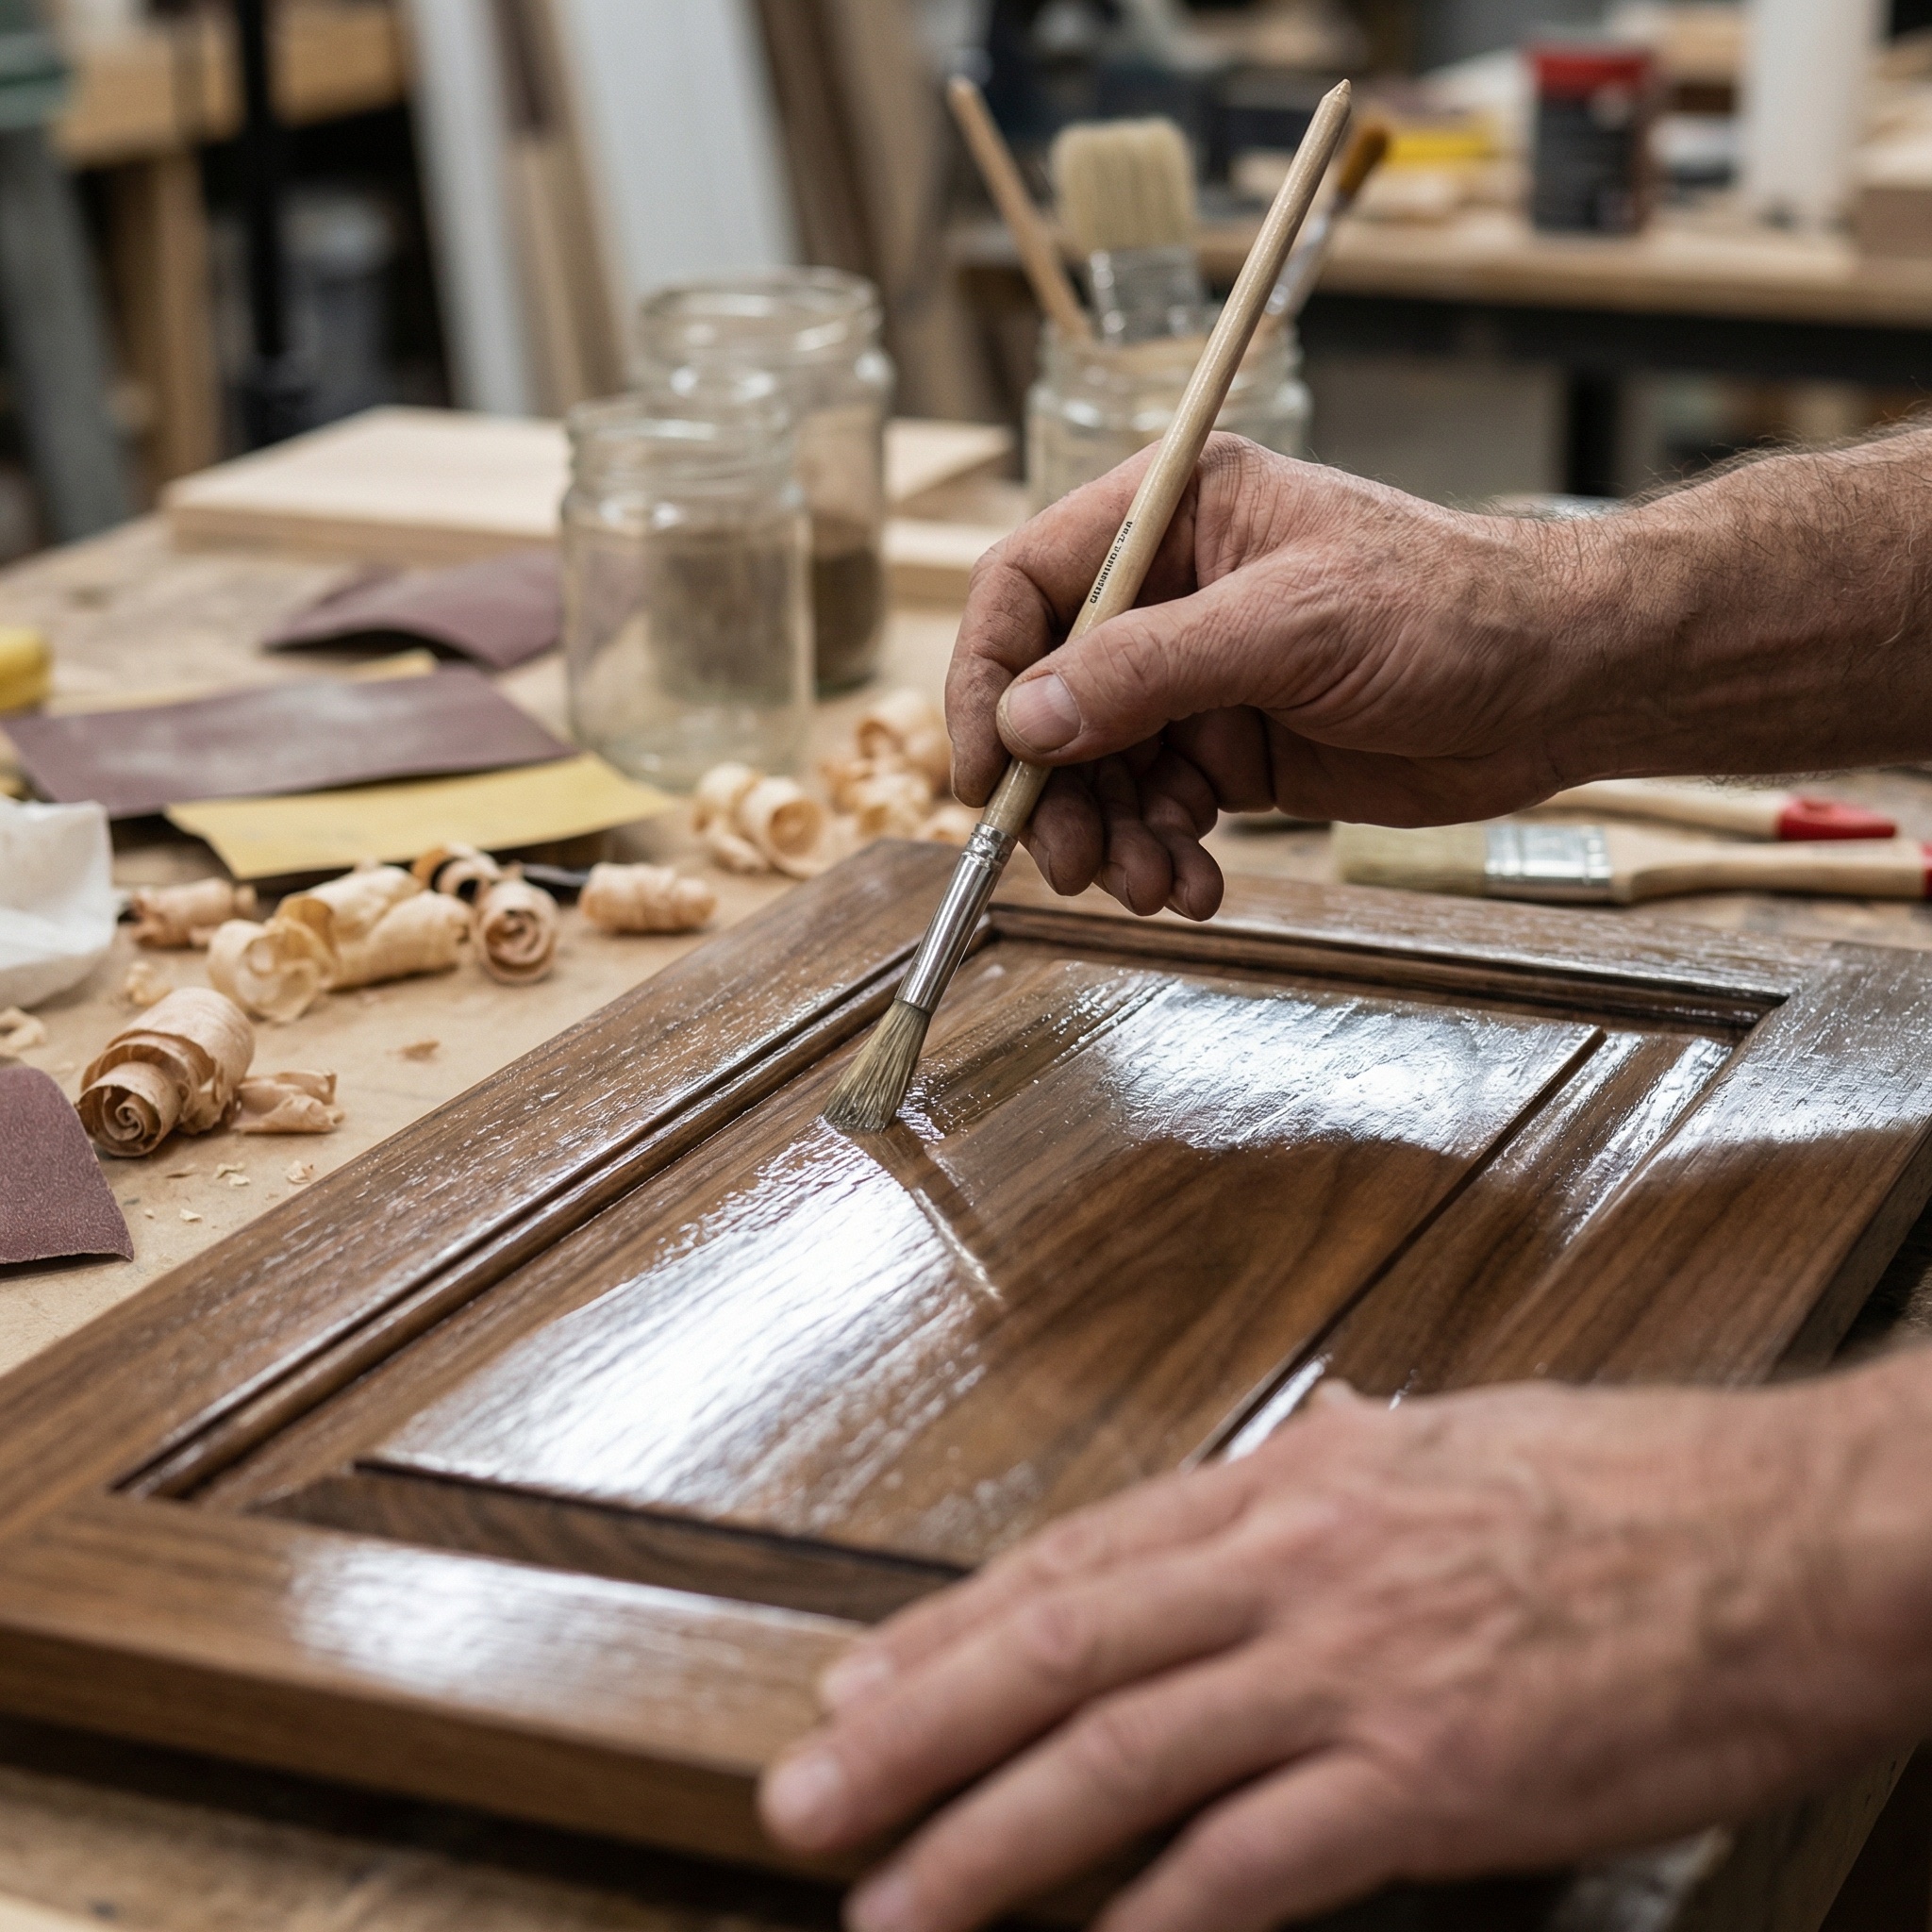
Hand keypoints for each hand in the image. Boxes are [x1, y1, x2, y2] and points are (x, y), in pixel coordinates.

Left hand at [759, 1371, 1931, 1931]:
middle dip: (916, 1731)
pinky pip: (1257, 1855)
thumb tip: (1300, 1442)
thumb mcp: (1458, 1438)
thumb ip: (1353, 1456)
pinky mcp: (1433, 1773)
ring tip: (891, 1903)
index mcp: (1298, 1482)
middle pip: (1060, 1645)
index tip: (865, 1685)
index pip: (1080, 1559)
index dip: (955, 1628)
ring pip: (1120, 1751)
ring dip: (989, 1838)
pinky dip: (1158, 1914)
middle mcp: (1296, 1561)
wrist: (1788, 1530)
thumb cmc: (1636, 1486)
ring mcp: (1354, 1664)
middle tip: (805, 1796)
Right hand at [945, 436, 1595, 920]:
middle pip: (1049, 697)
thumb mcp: (1292, 627)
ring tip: (1154, 889)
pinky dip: (1162, 857)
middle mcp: (1169, 595)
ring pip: (1098, 770)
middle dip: (1056, 790)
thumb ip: (1150, 669)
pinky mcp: (1229, 751)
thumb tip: (1026, 720)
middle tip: (1074, 865)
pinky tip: (1196, 886)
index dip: (987, 680)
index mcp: (1171, 517)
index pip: (1027, 587)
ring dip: (1111, 840)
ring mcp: (1197, 677)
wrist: (1563, 686)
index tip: (984, 772)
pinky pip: (1156, 812)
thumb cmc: (1454, 611)